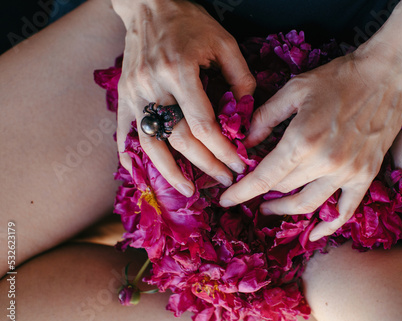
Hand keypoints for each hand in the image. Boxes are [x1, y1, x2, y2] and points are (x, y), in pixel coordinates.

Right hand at [111, 0, 255, 195]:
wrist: (149, 3)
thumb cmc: (190, 22)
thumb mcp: (224, 42)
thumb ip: (240, 77)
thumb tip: (247, 113)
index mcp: (180, 71)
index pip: (203, 125)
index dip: (222, 150)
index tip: (238, 165)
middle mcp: (154, 85)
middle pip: (178, 139)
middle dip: (204, 164)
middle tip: (224, 180)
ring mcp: (134, 92)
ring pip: (149, 143)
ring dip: (168, 171)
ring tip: (186, 190)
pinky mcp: (124, 94)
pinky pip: (124, 132)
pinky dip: (131, 156)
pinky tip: (141, 174)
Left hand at [220, 47, 401, 240]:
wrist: (387, 75)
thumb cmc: (338, 78)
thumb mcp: (294, 90)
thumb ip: (265, 118)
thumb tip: (246, 142)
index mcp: (302, 140)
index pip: (264, 178)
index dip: (241, 192)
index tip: (225, 200)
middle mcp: (324, 162)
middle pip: (282, 189)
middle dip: (261, 191)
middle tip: (250, 187)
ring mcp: (348, 172)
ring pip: (308, 204)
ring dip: (284, 209)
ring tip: (269, 207)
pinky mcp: (366, 176)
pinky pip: (345, 210)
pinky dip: (329, 225)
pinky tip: (315, 234)